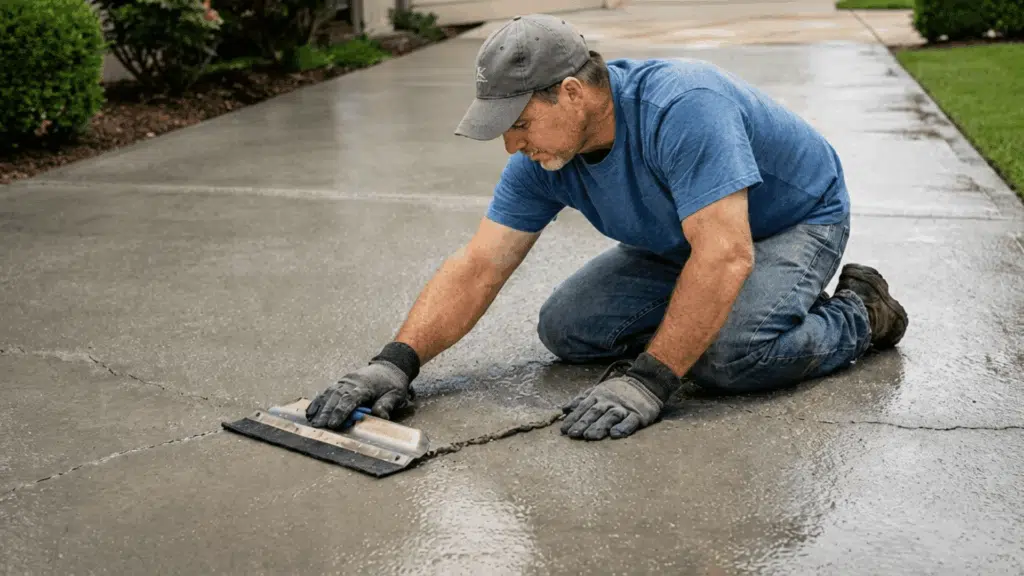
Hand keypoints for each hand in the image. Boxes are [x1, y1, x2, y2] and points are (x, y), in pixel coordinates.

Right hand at [306, 360, 410, 429]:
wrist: (389, 368)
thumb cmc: (392, 384)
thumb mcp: (396, 394)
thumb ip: (386, 405)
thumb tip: (379, 416)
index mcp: (365, 385)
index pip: (351, 398)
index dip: (341, 411)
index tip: (333, 424)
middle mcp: (352, 381)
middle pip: (336, 396)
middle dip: (327, 412)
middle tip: (319, 426)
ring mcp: (345, 381)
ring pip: (329, 393)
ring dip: (320, 408)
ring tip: (313, 422)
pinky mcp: (341, 383)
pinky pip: (327, 391)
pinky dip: (318, 402)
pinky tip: (310, 412)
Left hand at [561, 353, 679, 439]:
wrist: (646, 382)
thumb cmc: (618, 390)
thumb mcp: (598, 390)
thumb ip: (582, 399)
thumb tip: (564, 408)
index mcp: (599, 396)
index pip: (583, 407)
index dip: (574, 418)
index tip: (564, 429)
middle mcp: (609, 401)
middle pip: (595, 412)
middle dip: (583, 423)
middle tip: (573, 434)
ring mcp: (624, 408)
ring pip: (610, 416)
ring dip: (600, 426)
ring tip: (590, 436)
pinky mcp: (638, 415)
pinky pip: (630, 421)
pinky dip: (623, 428)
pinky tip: (615, 435)